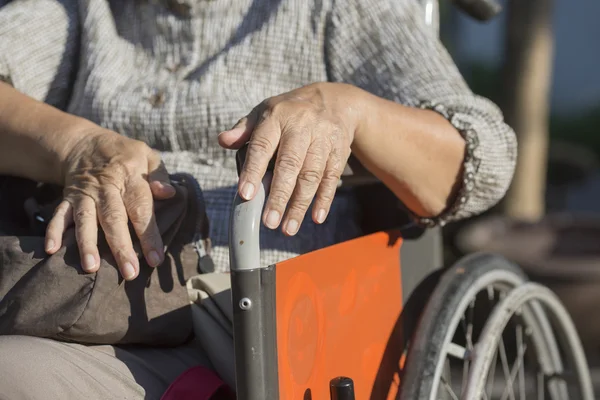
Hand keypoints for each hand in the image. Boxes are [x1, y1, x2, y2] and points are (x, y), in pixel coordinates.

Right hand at [45, 128, 175, 279]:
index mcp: (130, 176)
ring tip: (91, 268)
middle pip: (113, 218)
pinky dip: (54, 231)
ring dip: (87, 244)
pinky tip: (50, 249)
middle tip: (129, 273)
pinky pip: (59, 215)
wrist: (85, 143)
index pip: (141, 207)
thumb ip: (160, 175)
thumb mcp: (148, 155)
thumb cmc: (125, 155)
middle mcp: (106, 187)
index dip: (148, 234)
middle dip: (121, 247)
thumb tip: (169, 193)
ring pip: (85, 220)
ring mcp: (84, 194)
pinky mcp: (67, 198)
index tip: (155, 258)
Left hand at [218, 83, 358, 235]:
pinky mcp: (340, 151)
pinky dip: (324, 199)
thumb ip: (243, 130)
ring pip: (312, 175)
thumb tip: (223, 140)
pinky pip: (332, 178)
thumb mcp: (264, 113)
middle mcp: (302, 126)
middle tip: (268, 222)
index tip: (246, 194)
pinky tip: (316, 218)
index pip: (262, 145)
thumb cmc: (289, 113)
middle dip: (279, 196)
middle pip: (290, 164)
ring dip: (300, 204)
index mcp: (277, 117)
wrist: (334, 101)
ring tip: (288, 228)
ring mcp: (324, 138)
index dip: (253, 170)